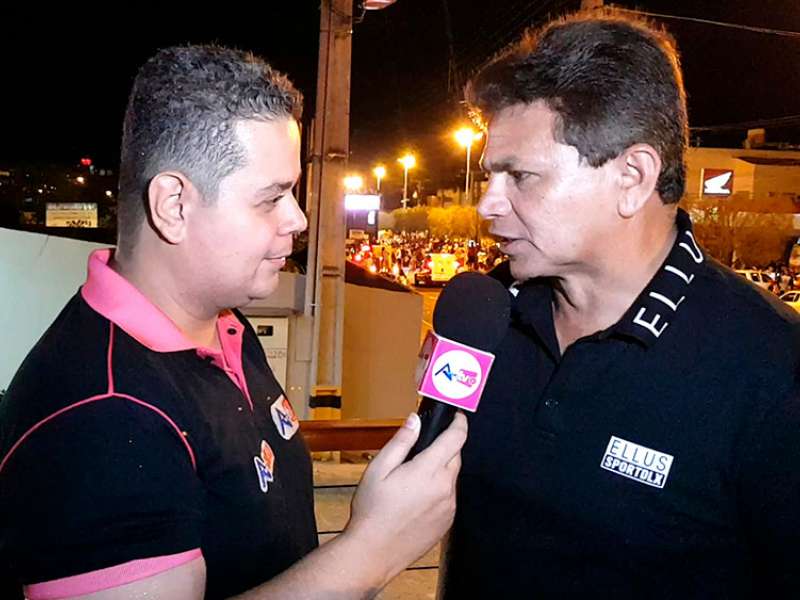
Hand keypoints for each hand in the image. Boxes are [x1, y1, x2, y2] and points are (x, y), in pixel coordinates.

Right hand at [343, 412, 467, 585]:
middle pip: (456, 456)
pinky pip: (449, 497)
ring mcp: (449, 507)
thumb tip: (415, 420)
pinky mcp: (447, 522)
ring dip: (441, 470)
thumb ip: (401, 441)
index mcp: (428, 471)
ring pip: (452, 477)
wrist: (373, 552)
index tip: (457, 416)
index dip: (459, 422)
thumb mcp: (379, 468)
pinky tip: (417, 497)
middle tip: (424, 448)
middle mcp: (445, 489)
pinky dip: (439, 490)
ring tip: (414, 477)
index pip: (456, 438)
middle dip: (446, 446)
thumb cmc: (372, 511)